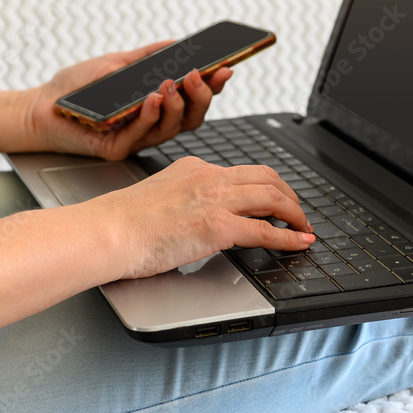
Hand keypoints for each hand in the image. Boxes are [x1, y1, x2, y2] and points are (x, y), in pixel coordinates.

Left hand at [24, 40, 233, 159]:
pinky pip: (141, 135)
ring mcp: (136, 139)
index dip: (213, 87)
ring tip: (173, 83)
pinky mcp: (118, 149)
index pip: (194, 99)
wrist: (40, 107)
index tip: (226, 67)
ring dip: (177, 104)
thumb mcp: (116, 63)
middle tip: (202, 76)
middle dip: (202, 97)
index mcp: (156, 106)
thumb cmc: (76, 89)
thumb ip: (147, 56)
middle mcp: (152, 125)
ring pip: (172, 129)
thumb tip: (178, 44)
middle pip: (192, 118)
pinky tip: (151, 98)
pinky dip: (150, 115)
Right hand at [92, 157, 315, 280]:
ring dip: (295, 214)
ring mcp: (214, 200)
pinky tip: (299, 244)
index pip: (240, 172)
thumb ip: (182, 202)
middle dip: (289, 195)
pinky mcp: (217, 226)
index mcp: (193, 168)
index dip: (266, 186)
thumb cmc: (121, 223)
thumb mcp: (158, 197)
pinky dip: (289, 238)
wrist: (107, 231)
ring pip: (272, 198)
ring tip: (304, 227)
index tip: (275, 200)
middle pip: (266, 177)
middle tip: (297, 213)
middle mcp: (208, 177)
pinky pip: (265, 231)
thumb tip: (195, 221)